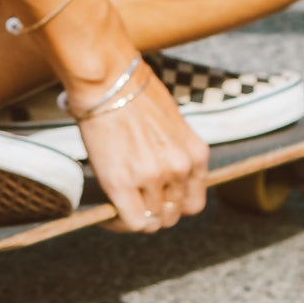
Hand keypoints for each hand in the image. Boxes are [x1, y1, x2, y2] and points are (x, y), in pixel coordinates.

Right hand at [75, 63, 207, 231]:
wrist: (109, 80)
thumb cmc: (134, 94)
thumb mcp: (172, 125)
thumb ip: (174, 154)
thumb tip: (161, 179)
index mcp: (196, 154)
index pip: (193, 203)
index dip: (172, 205)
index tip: (156, 200)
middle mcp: (180, 168)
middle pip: (172, 215)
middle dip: (153, 211)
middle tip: (133, 200)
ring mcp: (153, 177)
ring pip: (151, 221)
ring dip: (134, 214)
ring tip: (118, 202)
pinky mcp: (123, 183)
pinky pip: (131, 222)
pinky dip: (118, 222)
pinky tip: (107, 210)